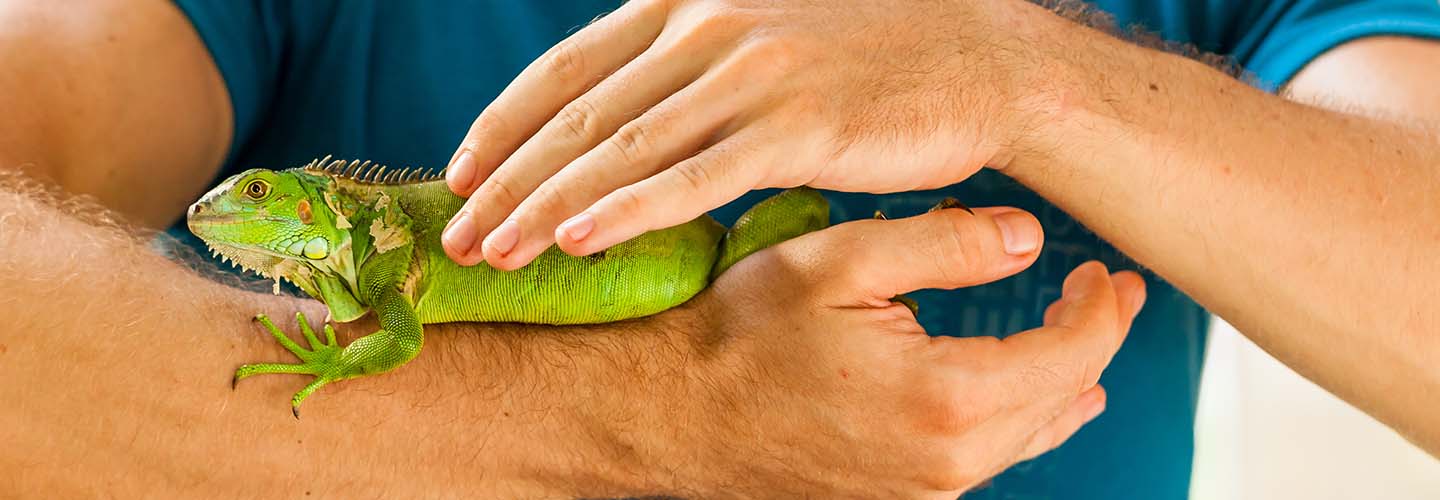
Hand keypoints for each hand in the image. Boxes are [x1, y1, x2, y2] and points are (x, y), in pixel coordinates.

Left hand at [440, 0, 1051, 268]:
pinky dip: (627, 210)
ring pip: (624, 150)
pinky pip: (693, 177)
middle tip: (456, 233)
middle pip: (582, 113)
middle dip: (508, 178)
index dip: (507, 122)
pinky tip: (576, 241)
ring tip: (496, 253)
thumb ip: (692, 51)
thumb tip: (626, 98)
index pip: (572, 65)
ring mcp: (753, 74)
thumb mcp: (767, 26)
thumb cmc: (874, 54)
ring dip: (547, 205)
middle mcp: (711, 26)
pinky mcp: (798, 125)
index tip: (461, 172)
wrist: (986, 60)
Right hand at [660, 206, 1144, 497]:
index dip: (1103, 311)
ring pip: (1025, 438)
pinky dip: (1018, 421)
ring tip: (1084, 341)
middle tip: (1110, 296)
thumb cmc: (743, 333)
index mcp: (947, 399)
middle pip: (1060, 401)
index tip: (1109, 274)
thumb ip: (947, 244)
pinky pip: (982, 462)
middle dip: (1094, 342)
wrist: (669, 414)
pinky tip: (1027, 401)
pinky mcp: (893, 499)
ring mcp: (920, 493)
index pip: (1071, 355)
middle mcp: (946, 464)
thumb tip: (1028, 238)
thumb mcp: (844, 260)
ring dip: (1062, 384)